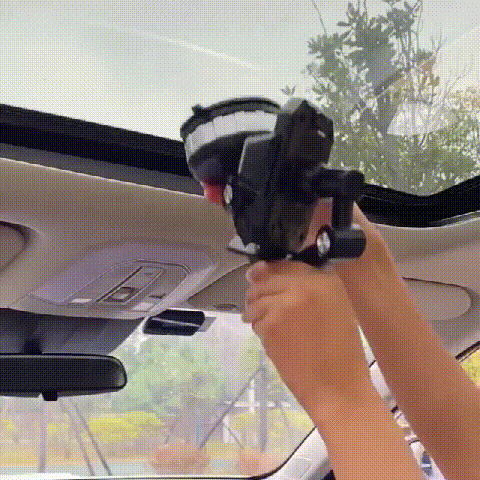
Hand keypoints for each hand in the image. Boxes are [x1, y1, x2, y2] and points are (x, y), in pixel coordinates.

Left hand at [243, 259, 372, 414]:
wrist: (339, 388)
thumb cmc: (341, 352)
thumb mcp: (335, 308)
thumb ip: (308, 288)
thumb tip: (269, 272)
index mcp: (325, 280)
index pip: (285, 263)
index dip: (269, 270)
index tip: (262, 276)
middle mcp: (304, 286)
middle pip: (266, 278)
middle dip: (258, 291)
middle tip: (260, 306)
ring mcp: (285, 304)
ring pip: (255, 298)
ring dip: (255, 310)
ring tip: (266, 324)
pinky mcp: (271, 325)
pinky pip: (254, 319)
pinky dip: (258, 327)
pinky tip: (271, 339)